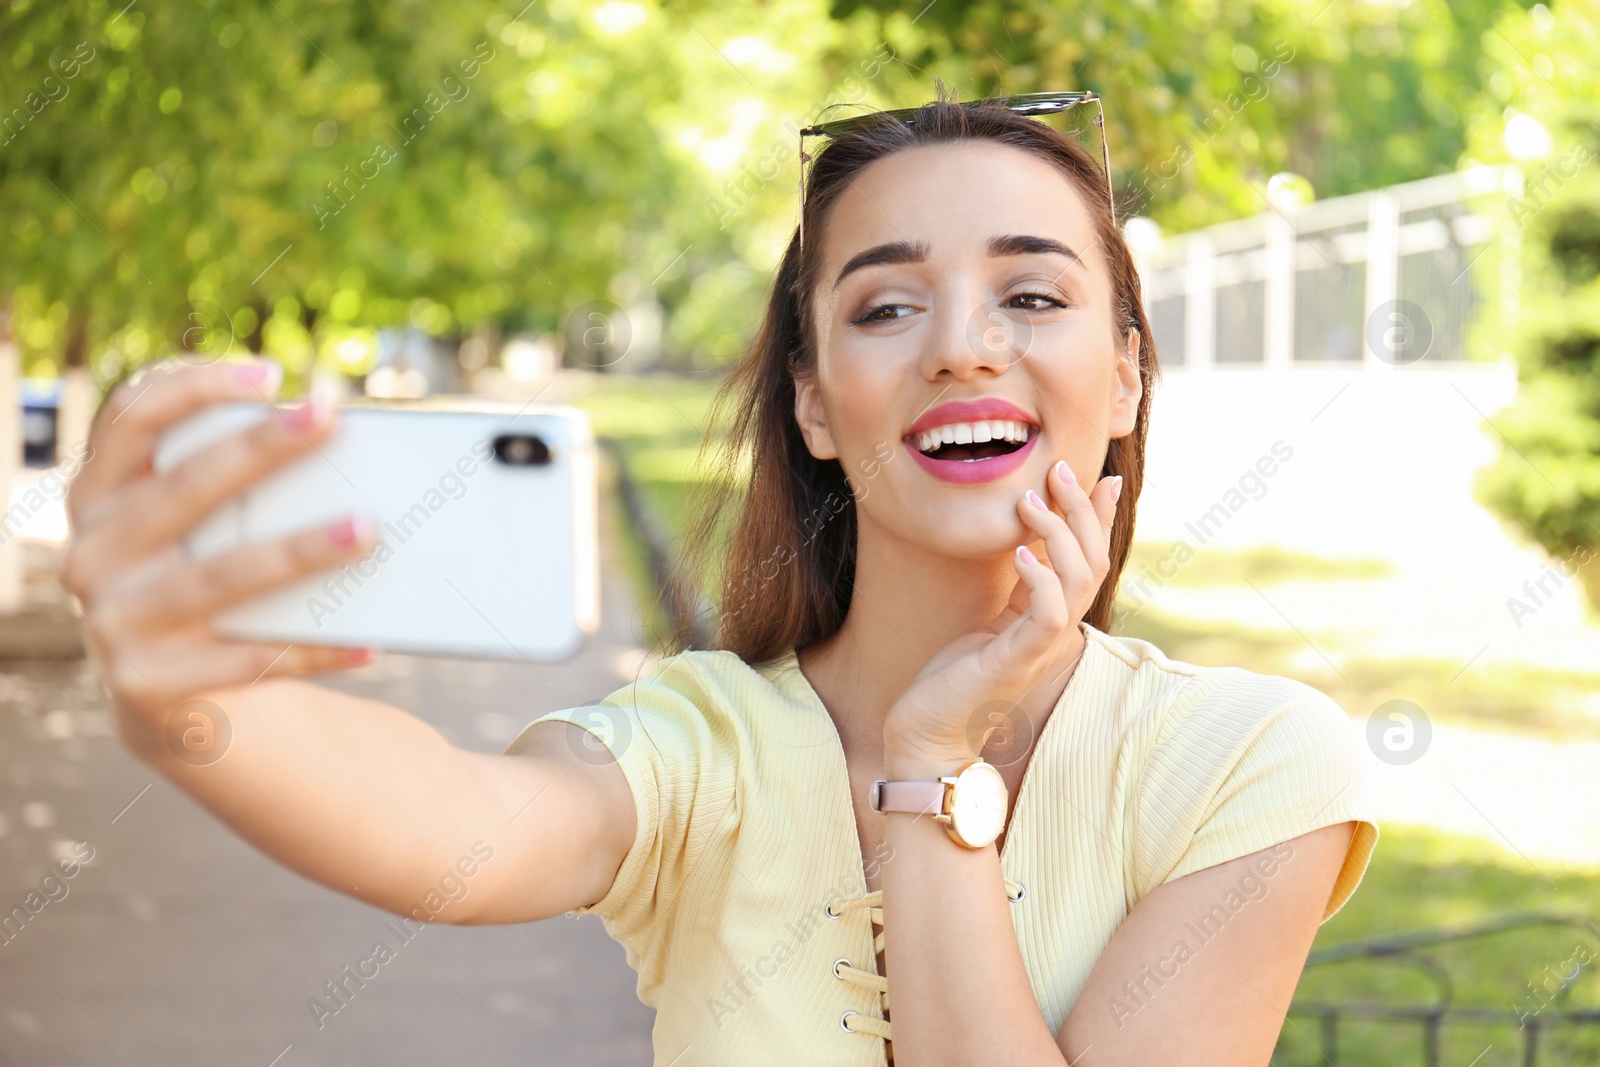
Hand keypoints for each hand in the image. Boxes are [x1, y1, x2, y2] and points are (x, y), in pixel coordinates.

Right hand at [62, 359, 377, 749]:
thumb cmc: (196, 579)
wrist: (163, 699)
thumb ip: (225, 486)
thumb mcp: (185, 530)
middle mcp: (94, 553)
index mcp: (98, 497)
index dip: (194, 386)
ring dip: (301, 550)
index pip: (130, 418)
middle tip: (331, 418)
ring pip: (223, 576)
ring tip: (369, 529)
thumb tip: (335, 445)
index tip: (270, 373)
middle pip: (186, 489)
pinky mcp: (148, 683)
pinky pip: (251, 658)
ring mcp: (114, 620)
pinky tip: (368, 639)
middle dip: (262, 449)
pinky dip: (316, 648)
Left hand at [882, 460, 1120, 773]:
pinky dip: (1043, 579)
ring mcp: (1041, 648)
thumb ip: (1019, 588)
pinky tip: (1022, 554)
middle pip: (1094, 561)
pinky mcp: (1017, 661)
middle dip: (1081, 510)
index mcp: (1053, 619)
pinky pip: (1050, 615)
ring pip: (1080, 581)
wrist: (929, 734)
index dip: (1098, 518)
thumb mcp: (992, 620)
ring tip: (1030, 501)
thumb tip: (1030, 546)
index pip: (1090, 559)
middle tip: (1058, 469)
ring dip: (1060, 534)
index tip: (1099, 476)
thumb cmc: (954, 679)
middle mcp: (1057, 632)